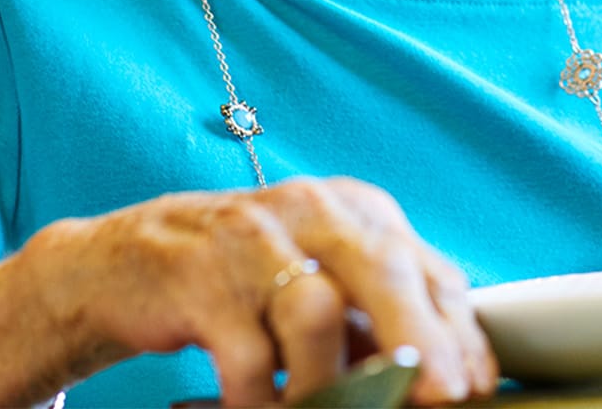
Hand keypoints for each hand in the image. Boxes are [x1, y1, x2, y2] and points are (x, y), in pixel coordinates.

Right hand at [24, 177, 496, 404]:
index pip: (427, 269)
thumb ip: (376, 318)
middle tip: (441, 397)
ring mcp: (253, 240)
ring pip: (316, 312)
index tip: (475, 383)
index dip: (458, 332)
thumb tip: (444, 375)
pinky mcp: (200, 278)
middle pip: (383, 270)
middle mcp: (312, 211)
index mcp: (356, 211)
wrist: (127, 263)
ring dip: (330, 382)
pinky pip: (249, 356)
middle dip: (420, 341)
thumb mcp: (320, 279)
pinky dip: (264, 400)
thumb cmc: (243, 277)